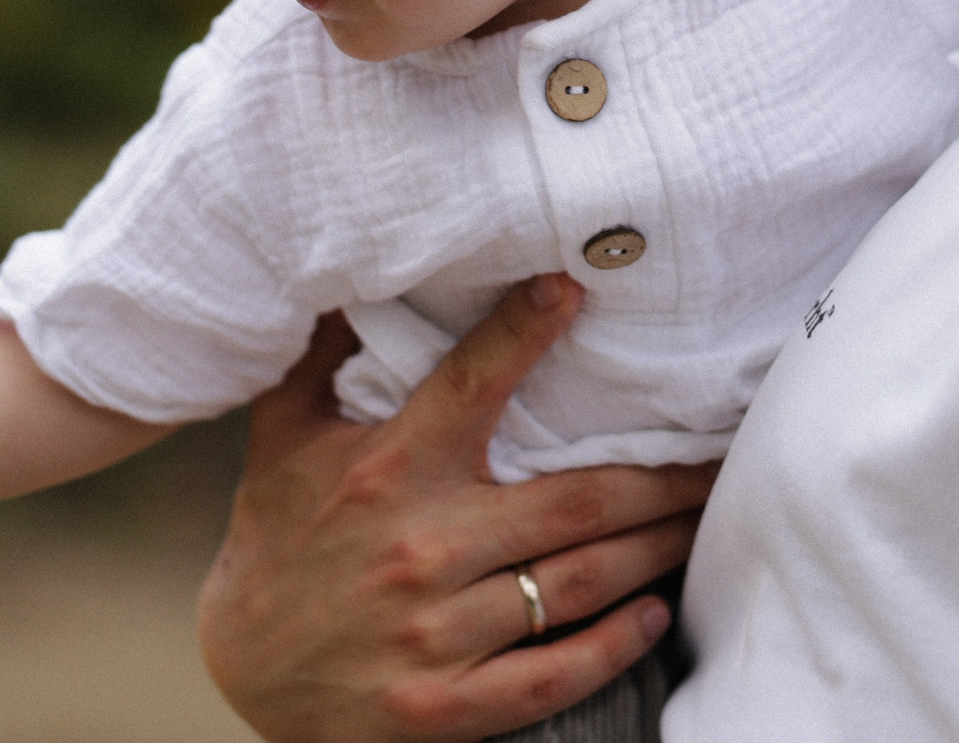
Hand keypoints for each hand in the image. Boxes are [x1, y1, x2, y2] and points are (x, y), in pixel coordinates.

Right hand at [198, 274, 715, 741]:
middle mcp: (419, 547)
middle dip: (663, 472)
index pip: (472, 383)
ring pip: (581, 580)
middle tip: (723, 446)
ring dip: (658, 546)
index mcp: (387, 469)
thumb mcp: (282, 433)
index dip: (526, 329)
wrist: (236, 673)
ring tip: (706, 514)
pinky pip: (553, 673)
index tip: (578, 286)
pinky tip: (655, 612)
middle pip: (576, 499)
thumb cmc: (274, 537)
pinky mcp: (444, 705)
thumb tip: (354, 259)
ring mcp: (435, 634)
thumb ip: (325, 352)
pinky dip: (615, 644)